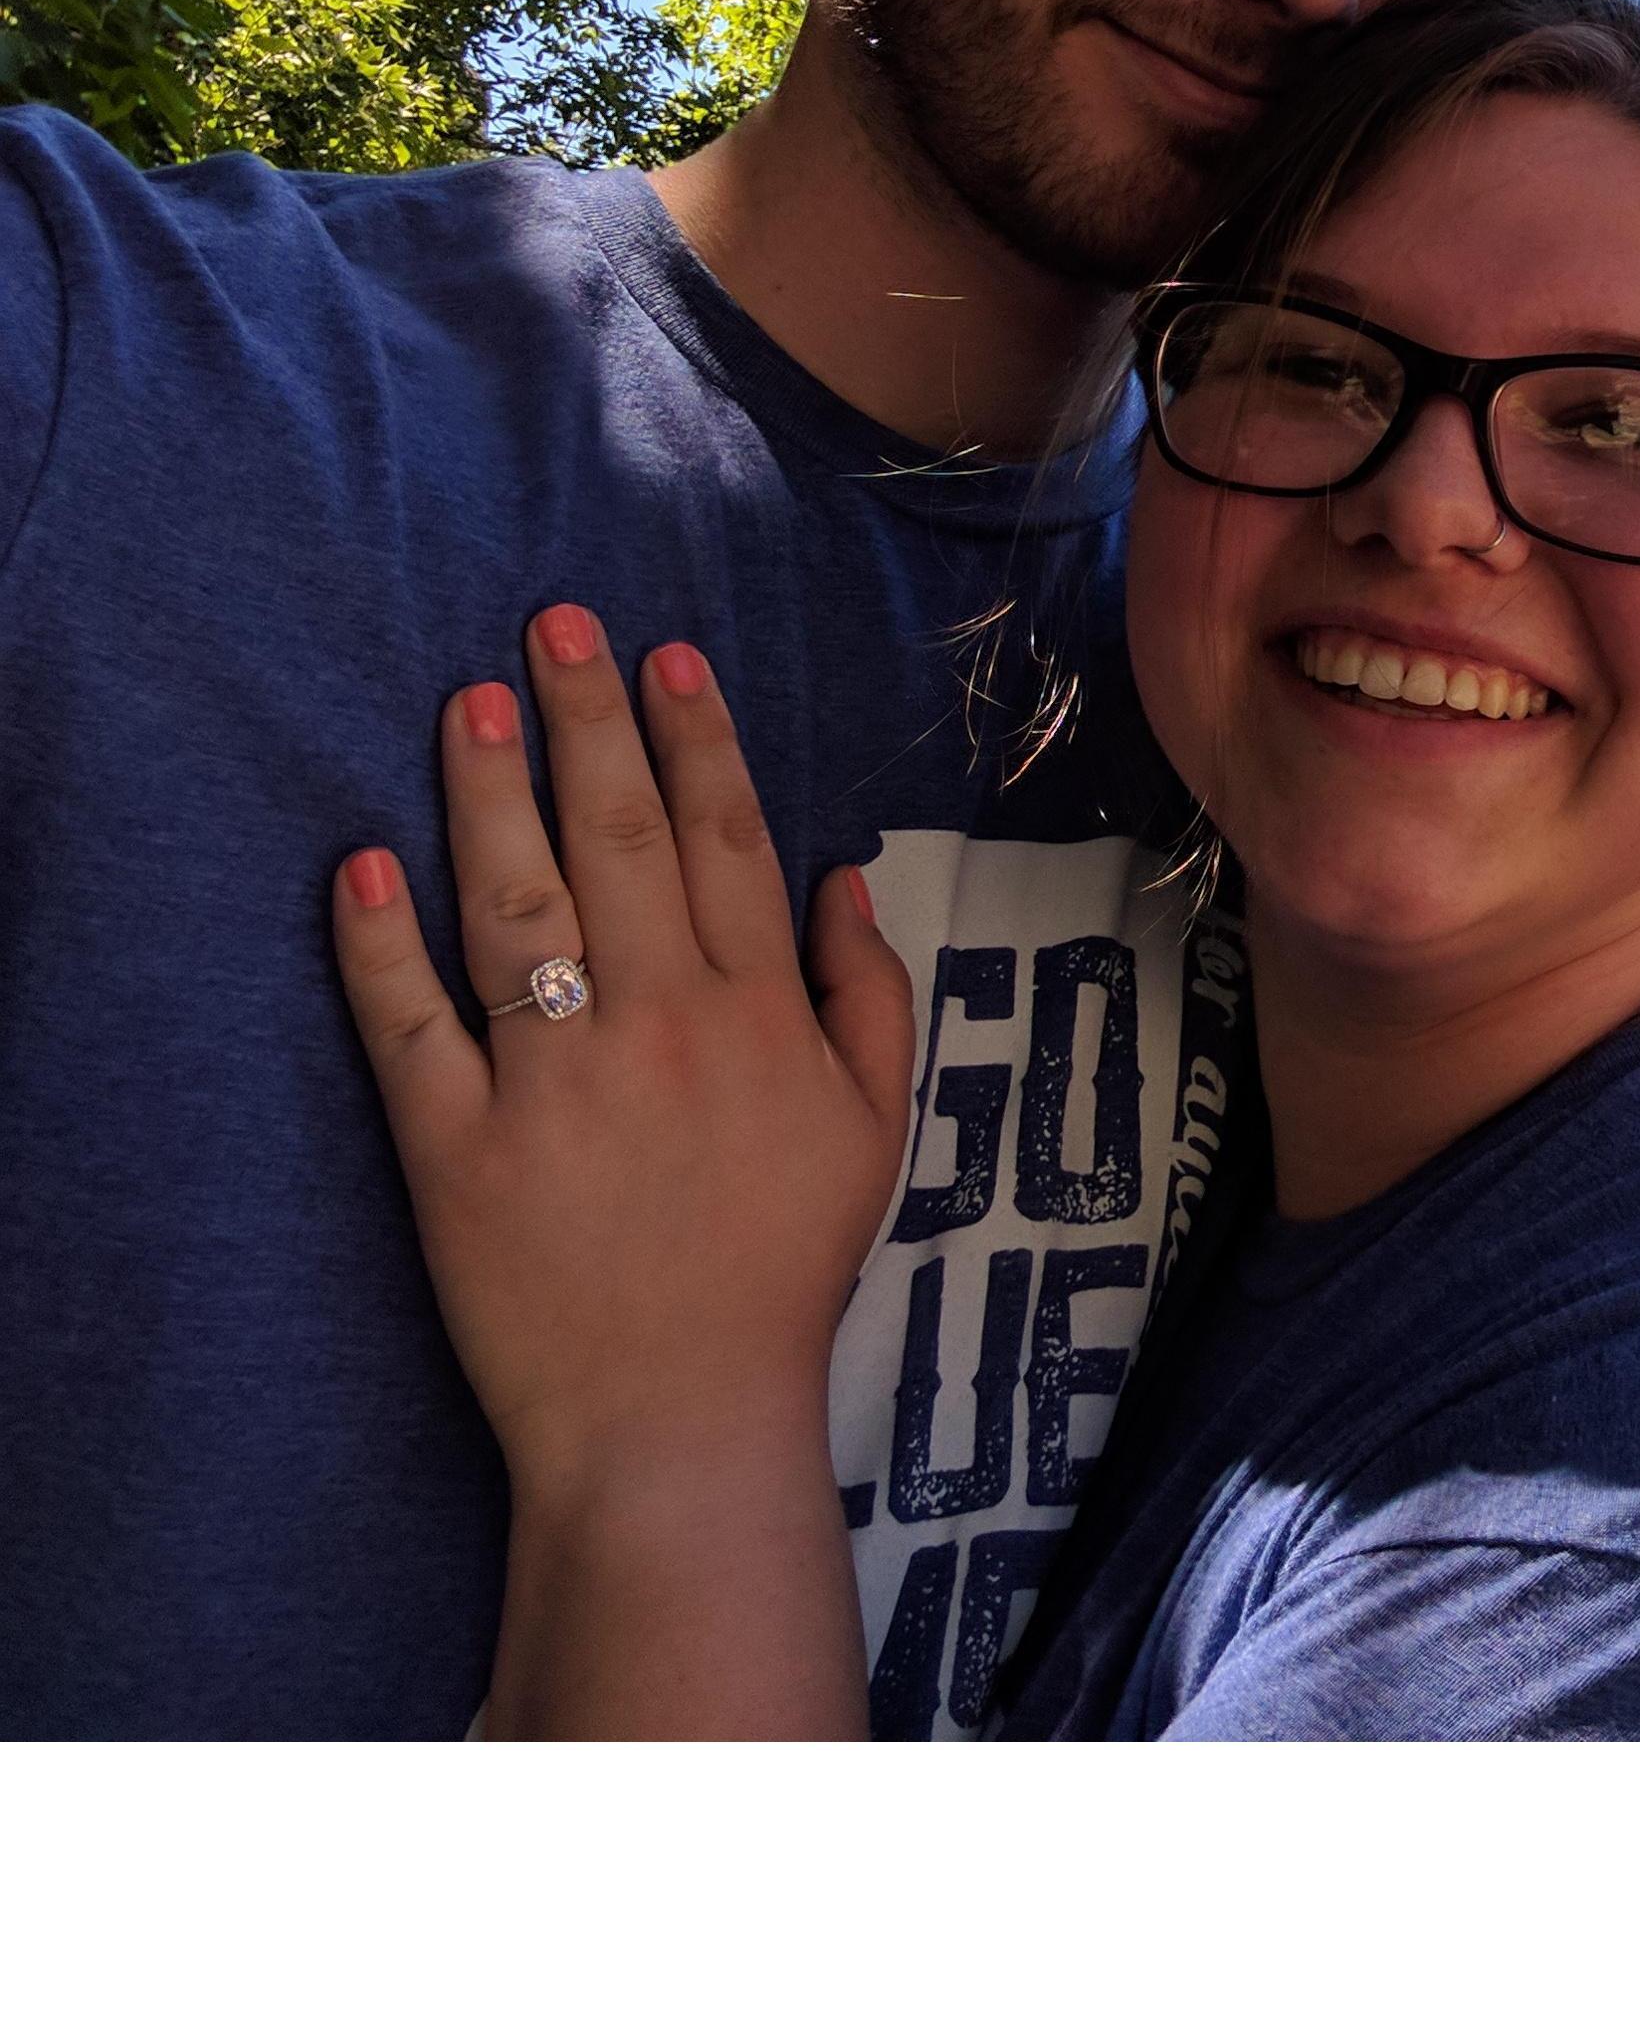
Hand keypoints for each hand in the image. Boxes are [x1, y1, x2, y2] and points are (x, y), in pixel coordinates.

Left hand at [334, 605, 910, 1732]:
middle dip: (587, 721)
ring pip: (518, 907)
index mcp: (758, 1015)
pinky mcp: (456, 1148)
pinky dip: (378, 949)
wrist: (677, 1420)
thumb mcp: (874, 1130)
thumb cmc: (778, 1271)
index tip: (665, 656)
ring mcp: (552, 1082)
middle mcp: (659, 1025)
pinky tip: (361, 865)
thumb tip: (840, 877)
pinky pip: (412, 1030)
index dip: (696, 740)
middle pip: (621, 842)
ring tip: (467, 703)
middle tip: (552, 622)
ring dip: (490, 795)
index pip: (727, 843)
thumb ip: (869, 996)